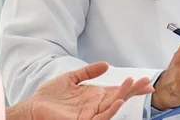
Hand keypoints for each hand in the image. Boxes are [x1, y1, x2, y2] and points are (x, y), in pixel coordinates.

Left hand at [19, 62, 152, 119]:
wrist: (33, 107)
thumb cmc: (49, 96)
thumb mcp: (71, 78)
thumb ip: (89, 71)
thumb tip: (106, 65)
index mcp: (94, 96)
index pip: (117, 90)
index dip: (132, 87)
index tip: (146, 82)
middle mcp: (95, 106)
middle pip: (119, 97)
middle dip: (133, 89)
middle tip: (146, 81)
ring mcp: (90, 115)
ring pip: (112, 107)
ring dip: (124, 96)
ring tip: (133, 85)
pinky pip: (100, 118)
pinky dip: (110, 110)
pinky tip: (117, 100)